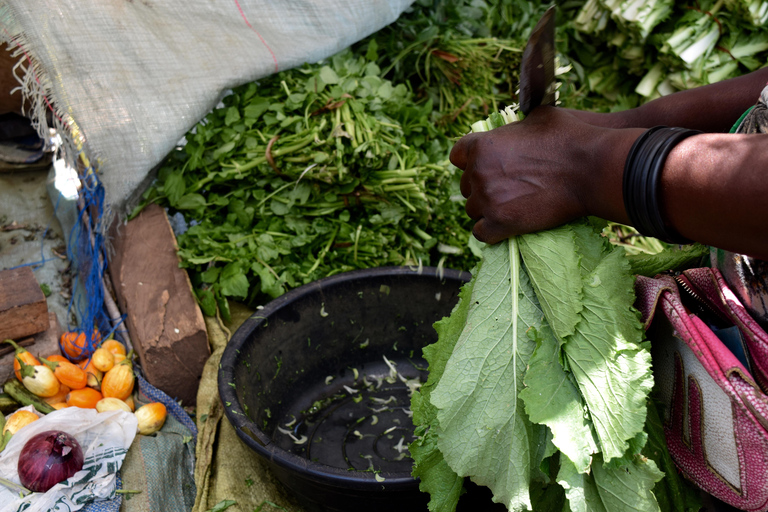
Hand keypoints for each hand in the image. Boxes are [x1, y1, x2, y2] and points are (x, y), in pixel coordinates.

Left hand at [451, 107, 638, 243]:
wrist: (590, 168)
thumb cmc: (568, 137)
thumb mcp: (536, 117)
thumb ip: (513, 128)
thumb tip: (512, 131)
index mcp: (481, 145)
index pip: (457, 156)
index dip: (470, 161)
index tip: (484, 167)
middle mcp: (478, 172)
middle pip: (466, 186)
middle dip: (482, 187)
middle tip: (505, 190)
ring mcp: (487, 199)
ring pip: (473, 210)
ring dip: (487, 210)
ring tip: (510, 207)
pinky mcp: (500, 222)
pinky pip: (481, 233)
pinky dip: (491, 231)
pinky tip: (504, 227)